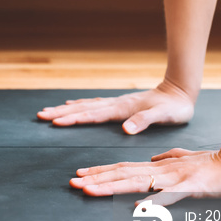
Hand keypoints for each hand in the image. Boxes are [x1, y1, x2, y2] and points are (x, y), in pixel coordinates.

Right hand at [37, 80, 194, 134]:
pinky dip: (78, 106)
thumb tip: (125, 129)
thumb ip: (144, 121)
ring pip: (85, 106)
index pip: (92, 115)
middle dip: (60, 113)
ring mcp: (116, 103)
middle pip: (82, 108)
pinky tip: (70, 105)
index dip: (73, 119)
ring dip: (65, 109)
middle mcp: (115, 104)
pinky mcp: (118, 105)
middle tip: (41, 115)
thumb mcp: (163, 116)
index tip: (55, 122)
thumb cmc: (174, 107)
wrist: (179, 91)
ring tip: (48, 111)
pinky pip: (93, 105)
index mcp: (122, 109)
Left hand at [69, 142, 220, 205]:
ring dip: (112, 187)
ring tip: (90, 190)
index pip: (123, 168)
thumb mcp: (186, 160)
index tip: (79, 175)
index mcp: (159, 166)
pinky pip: (169, 196)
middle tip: (73, 182)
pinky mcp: (191, 187)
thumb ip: (168, 158)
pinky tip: (137, 208)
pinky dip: (153, 202)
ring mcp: (175, 178)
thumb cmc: (216, 164)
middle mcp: (162, 170)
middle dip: (96, 178)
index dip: (101, 171)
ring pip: (137, 182)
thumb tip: (152, 160)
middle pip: (123, 174)